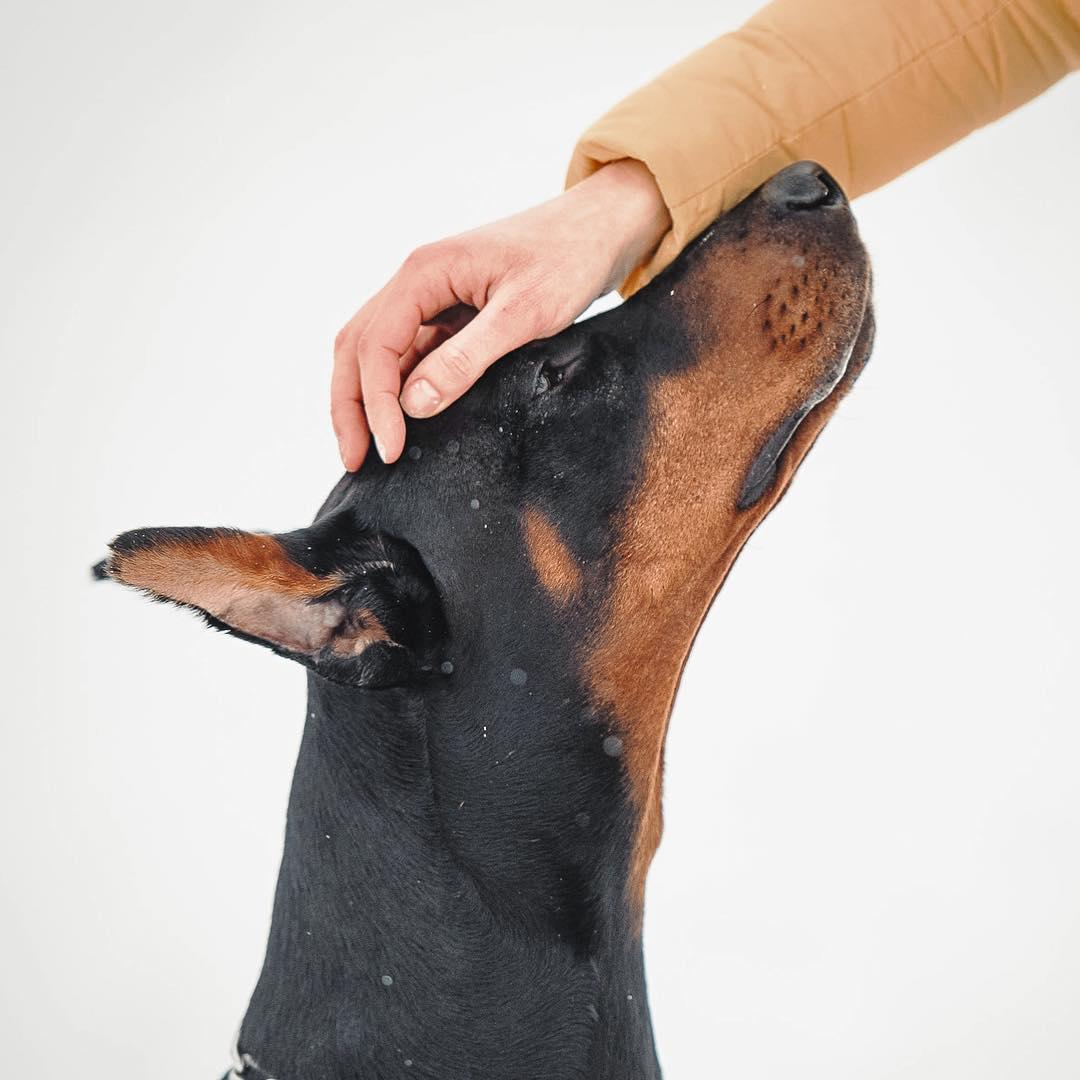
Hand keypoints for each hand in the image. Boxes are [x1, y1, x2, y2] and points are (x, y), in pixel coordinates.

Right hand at [331, 159, 670, 468]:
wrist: (601, 229)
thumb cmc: (568, 258)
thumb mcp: (523, 314)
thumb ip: (466, 358)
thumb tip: (414, 404)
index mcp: (424, 272)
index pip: (375, 346)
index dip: (375, 403)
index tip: (390, 449)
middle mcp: (417, 281)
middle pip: (358, 347)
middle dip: (350, 405)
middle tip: (354, 460)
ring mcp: (432, 297)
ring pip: (377, 351)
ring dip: (367, 398)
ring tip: (369, 447)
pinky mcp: (451, 312)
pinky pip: (411, 352)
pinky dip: (398, 387)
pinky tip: (404, 419)